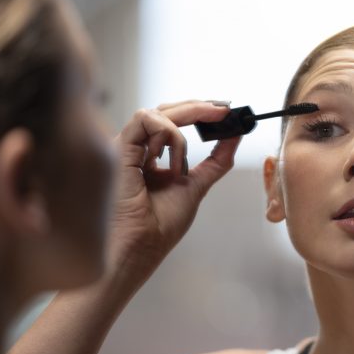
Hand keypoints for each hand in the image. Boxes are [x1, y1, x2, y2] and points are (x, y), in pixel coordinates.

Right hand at [108, 100, 240, 276]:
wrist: (141, 246)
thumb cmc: (158, 226)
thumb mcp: (196, 185)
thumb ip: (215, 161)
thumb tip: (234, 137)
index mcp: (150, 157)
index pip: (173, 121)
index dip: (198, 111)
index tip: (225, 111)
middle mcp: (136, 149)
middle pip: (166, 111)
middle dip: (199, 107)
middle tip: (224, 110)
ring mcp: (126, 147)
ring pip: (157, 113)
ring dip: (180, 135)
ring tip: (180, 169)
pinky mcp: (119, 147)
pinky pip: (145, 119)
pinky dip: (167, 135)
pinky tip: (169, 164)